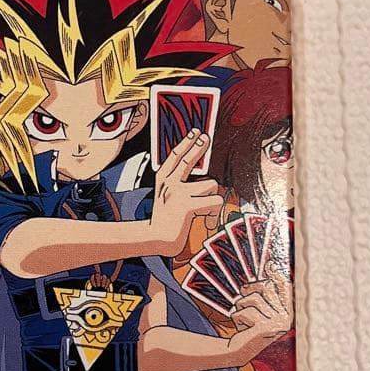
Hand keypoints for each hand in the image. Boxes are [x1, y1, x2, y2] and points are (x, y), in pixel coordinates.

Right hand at [149, 129, 224, 256]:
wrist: (155, 238)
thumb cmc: (165, 219)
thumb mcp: (166, 196)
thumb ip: (177, 183)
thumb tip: (200, 174)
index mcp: (163, 179)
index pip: (175, 155)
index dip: (186, 141)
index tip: (195, 131)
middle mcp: (169, 183)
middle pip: (189, 159)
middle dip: (198, 146)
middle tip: (205, 137)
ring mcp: (177, 193)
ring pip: (210, 185)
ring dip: (211, 197)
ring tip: (203, 210)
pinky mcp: (187, 205)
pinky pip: (214, 201)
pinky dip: (214, 212)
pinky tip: (206, 220)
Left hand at [229, 260, 293, 355]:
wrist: (240, 349)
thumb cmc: (249, 326)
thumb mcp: (260, 308)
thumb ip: (267, 291)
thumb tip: (271, 265)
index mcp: (287, 312)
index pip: (286, 287)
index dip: (278, 274)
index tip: (270, 264)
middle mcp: (286, 318)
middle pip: (267, 288)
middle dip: (250, 289)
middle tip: (242, 294)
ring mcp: (277, 324)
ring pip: (254, 298)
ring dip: (241, 305)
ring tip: (241, 317)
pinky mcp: (265, 329)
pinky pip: (246, 311)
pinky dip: (237, 317)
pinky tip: (241, 327)